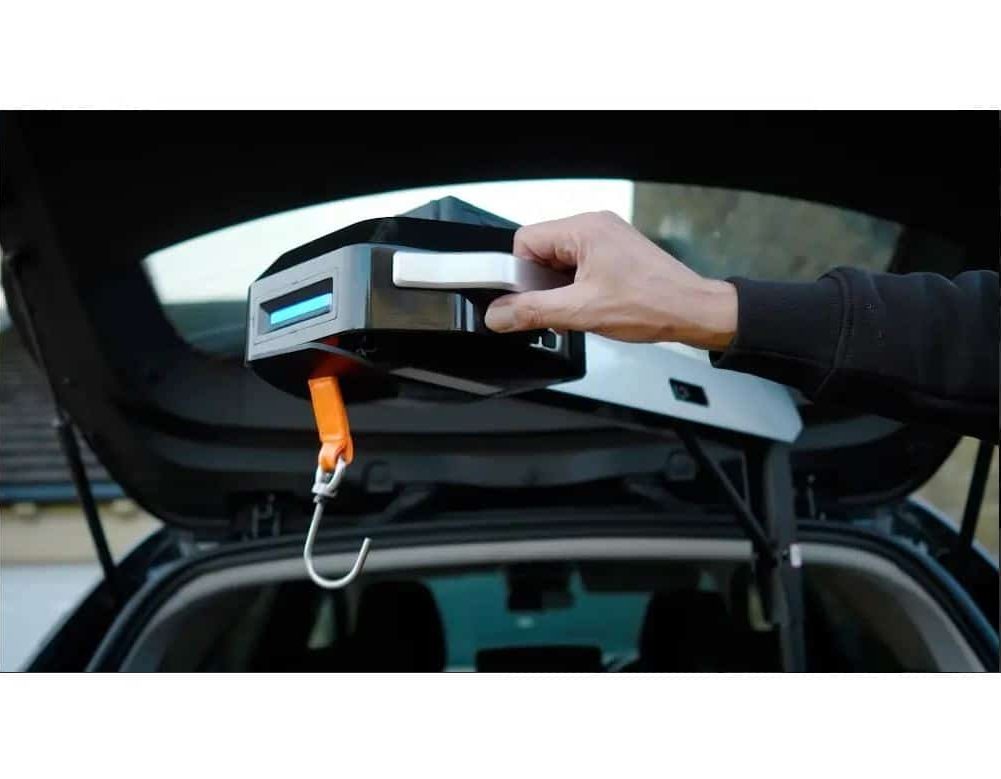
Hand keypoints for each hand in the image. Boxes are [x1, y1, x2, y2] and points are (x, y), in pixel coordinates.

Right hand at [484, 211, 737, 350]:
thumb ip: (532, 311)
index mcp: (584, 229)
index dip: (520, 275)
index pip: (525, 241)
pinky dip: (576, 289)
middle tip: (555, 311)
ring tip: (577, 312)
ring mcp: (607, 238)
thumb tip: (497, 314)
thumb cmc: (651, 304)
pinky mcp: (616, 253)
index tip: (527, 301)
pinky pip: (580, 266)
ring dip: (560, 290)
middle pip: (541, 251)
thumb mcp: (580, 312)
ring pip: (560, 261)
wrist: (693, 312)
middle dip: (541, 286)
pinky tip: (588, 308)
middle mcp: (595, 226)